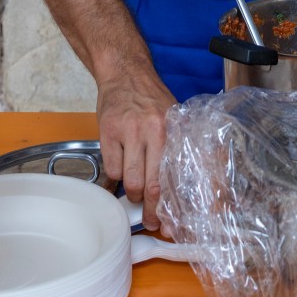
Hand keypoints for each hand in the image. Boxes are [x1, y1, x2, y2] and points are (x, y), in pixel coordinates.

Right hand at [96, 68, 176, 230]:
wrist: (125, 73)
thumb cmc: (151, 98)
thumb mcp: (173, 117)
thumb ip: (178, 146)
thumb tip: (190, 184)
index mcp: (173, 129)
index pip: (176, 175)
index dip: (174, 204)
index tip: (172, 223)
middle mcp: (153, 130)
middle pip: (153, 184)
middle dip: (152, 210)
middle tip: (153, 222)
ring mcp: (128, 131)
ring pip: (130, 181)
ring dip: (133, 194)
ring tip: (136, 193)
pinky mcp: (107, 132)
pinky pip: (112, 169)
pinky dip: (117, 176)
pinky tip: (121, 170)